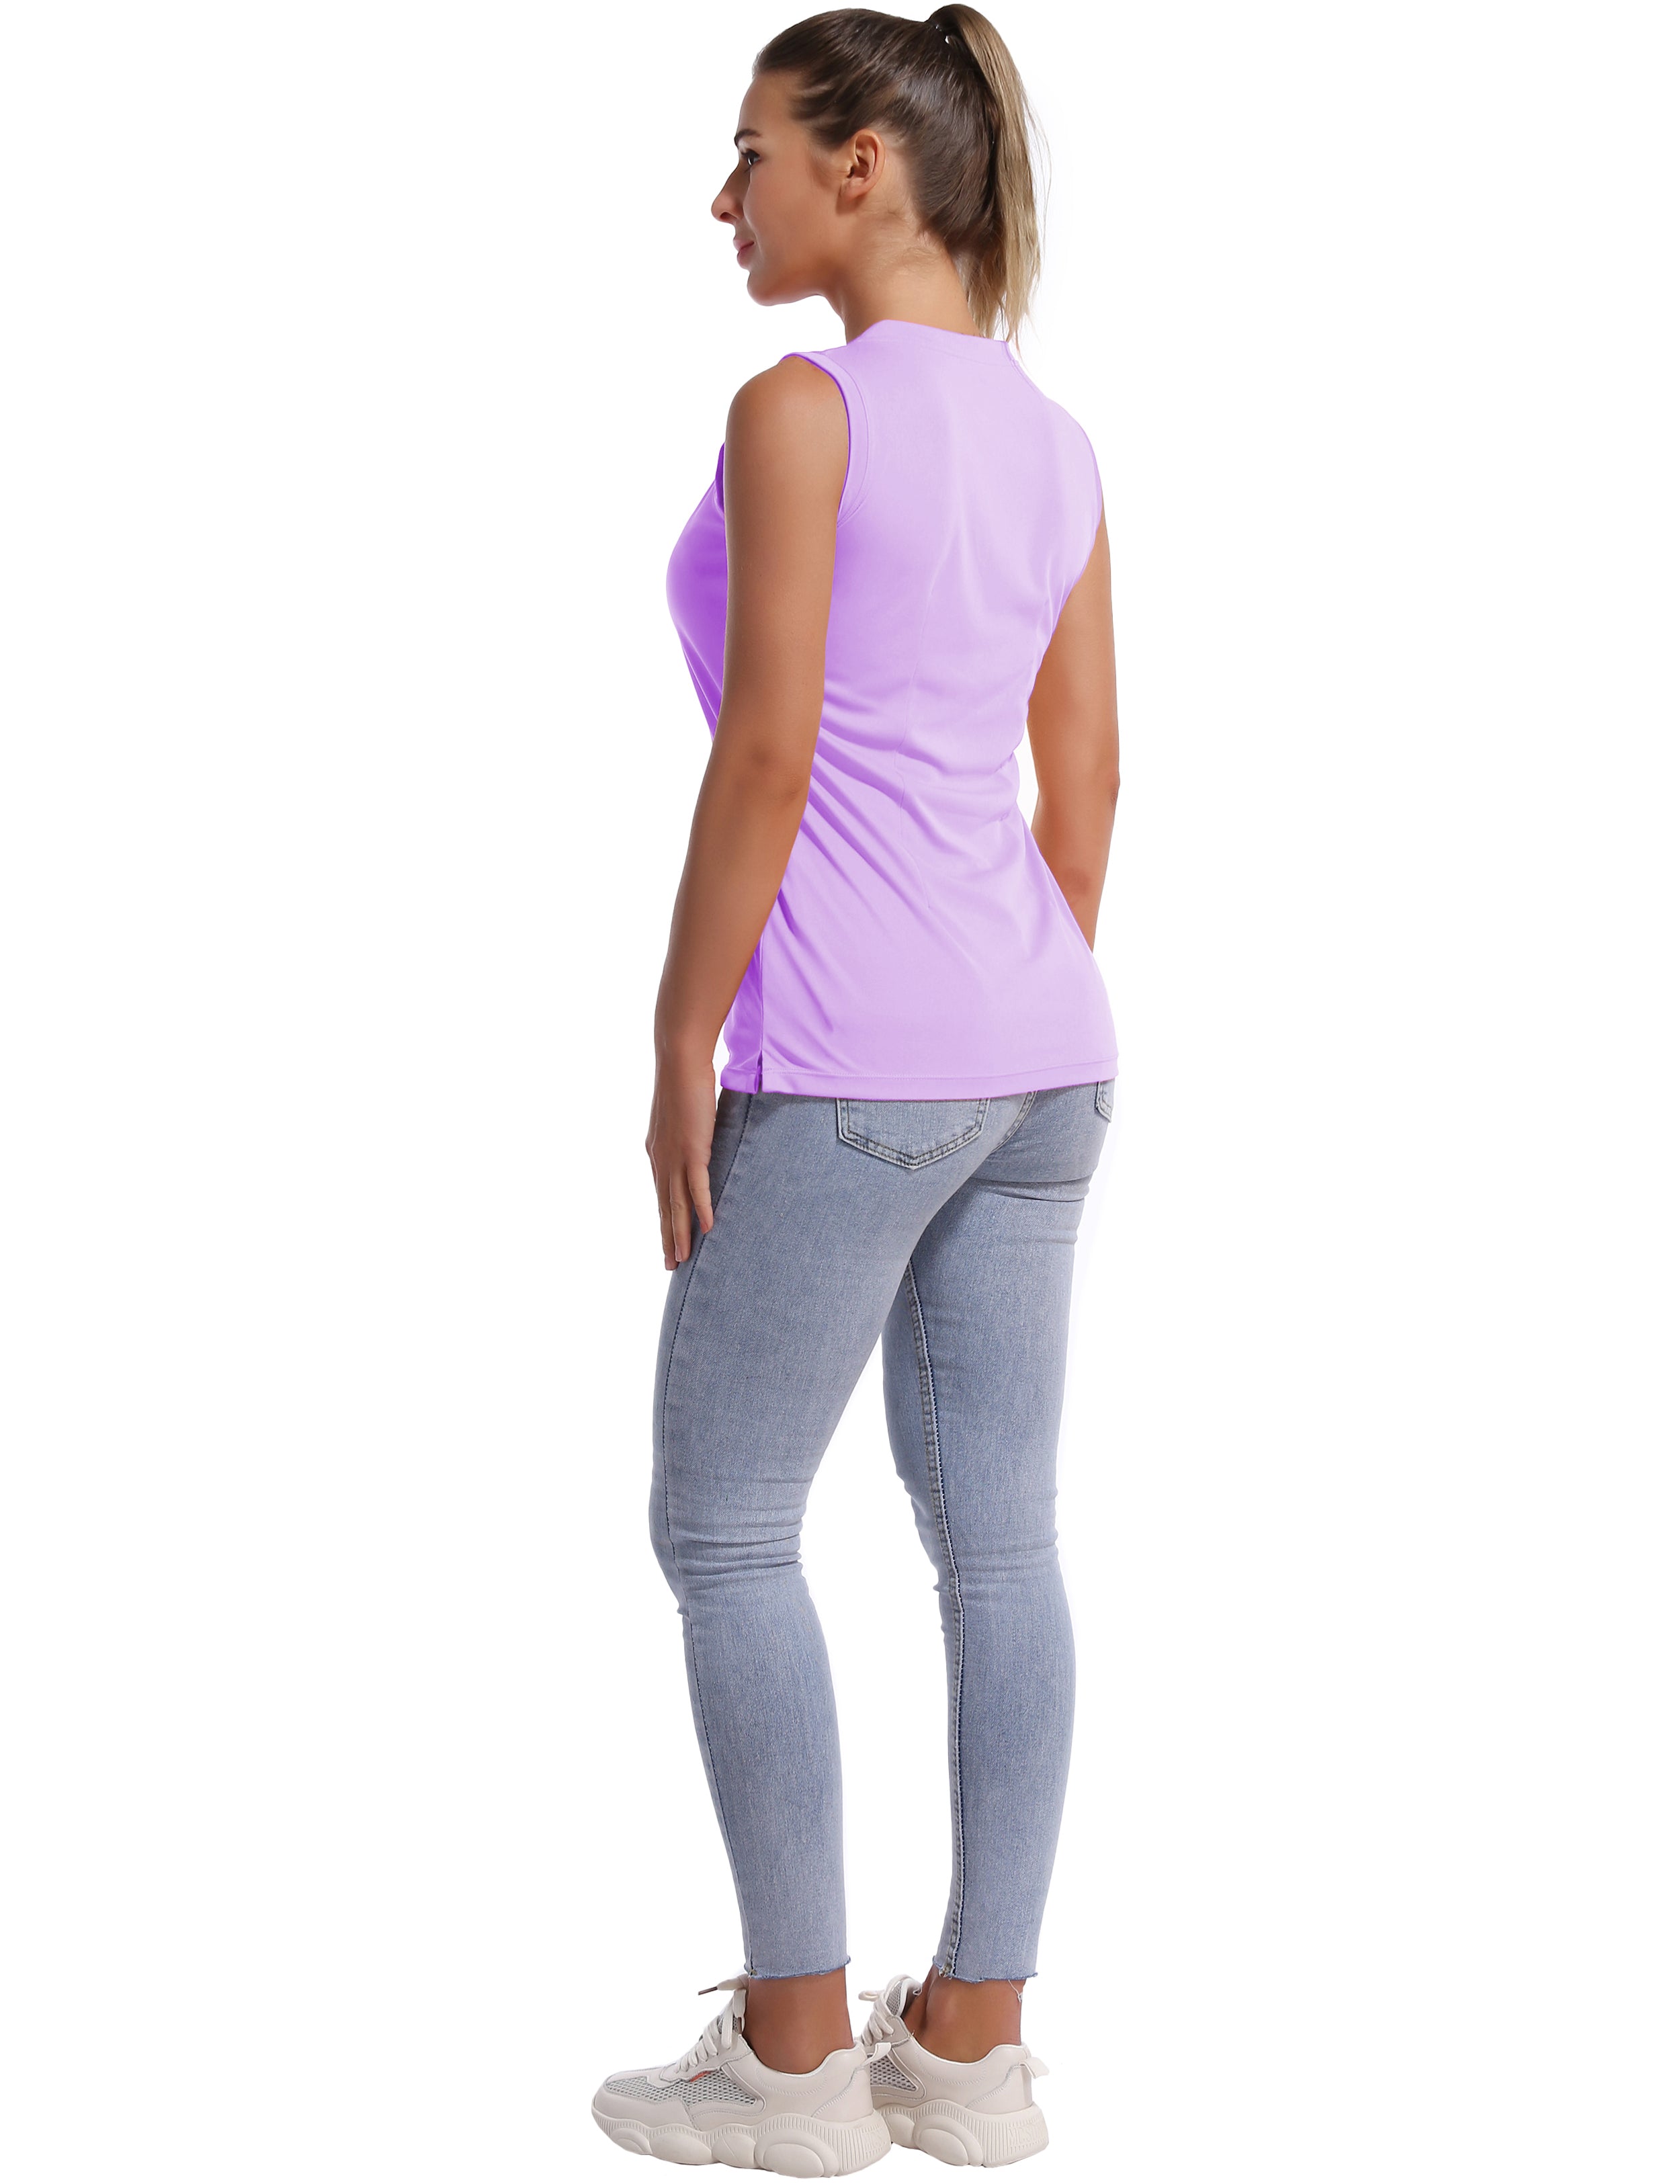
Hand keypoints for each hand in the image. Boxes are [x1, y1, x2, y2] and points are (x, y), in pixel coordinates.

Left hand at [646, 1050, 717, 1270]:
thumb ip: (689, 1137)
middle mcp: (661, 1161)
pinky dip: (702, 1209)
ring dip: (680, 1234)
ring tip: (683, 1259)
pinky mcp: (692, 1151)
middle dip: (667, 1238)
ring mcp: (675, 1158)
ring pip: (676, 1205)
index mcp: (657, 1154)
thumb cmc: (684, 1083)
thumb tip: (699, 1144)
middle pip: (664, 1207)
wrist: (679, 1064)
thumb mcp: (683, 1118)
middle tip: (671, 1266)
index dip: (664, 1221)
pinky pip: (697, 1188)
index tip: (666, 1243)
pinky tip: (708, 1228)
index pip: (661, 1195)